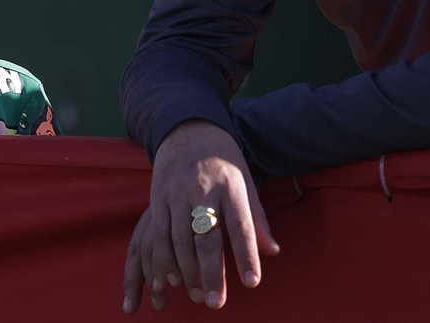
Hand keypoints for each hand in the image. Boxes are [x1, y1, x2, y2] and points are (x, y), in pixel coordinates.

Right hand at [122, 119, 278, 312]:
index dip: (246, 254)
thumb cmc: (223, 158)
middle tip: (216, 303)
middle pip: (206, 236)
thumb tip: (272, 252)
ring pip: (178, 238)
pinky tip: (168, 278)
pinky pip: (157, 232)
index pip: (241, 224)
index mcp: (231, 185)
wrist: (187, 126)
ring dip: (186, 271)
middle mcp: (203, 188)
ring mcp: (177, 192)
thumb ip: (256, 218)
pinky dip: (162, 258)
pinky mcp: (157, 196)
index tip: (251, 283)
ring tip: (195, 296)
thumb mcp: (246, 181)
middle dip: (211, 273)